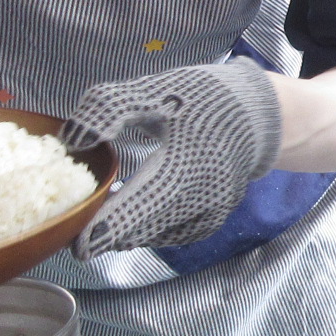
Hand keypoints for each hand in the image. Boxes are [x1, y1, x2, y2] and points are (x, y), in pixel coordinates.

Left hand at [61, 61, 281, 256]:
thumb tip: (72, 139)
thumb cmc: (207, 99)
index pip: (135, 210)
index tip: (76, 245)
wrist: (263, 114)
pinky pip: (172, 234)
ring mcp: (209, 214)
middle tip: (76, 224)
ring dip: (125, 230)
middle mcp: (198, 201)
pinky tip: (134, 213)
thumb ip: (110, 109)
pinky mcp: (213, 219)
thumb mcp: (156, 90)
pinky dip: (148, 228)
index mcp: (182, 169)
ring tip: (100, 215)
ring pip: (153, 235)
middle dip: (105, 232)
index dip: (103, 231)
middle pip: (140, 231)